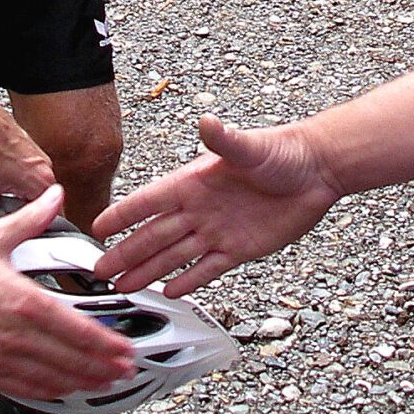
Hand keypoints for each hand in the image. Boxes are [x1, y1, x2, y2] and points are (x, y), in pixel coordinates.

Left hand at [0, 102, 56, 223]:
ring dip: (16, 198)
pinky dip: (12, 184)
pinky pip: (25, 176)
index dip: (36, 233)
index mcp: (42, 181)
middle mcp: (45, 168)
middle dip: (22, 215)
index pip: (52, 219)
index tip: (25, 238)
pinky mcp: (26, 150)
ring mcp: (37, 158)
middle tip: (5, 223)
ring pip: (31, 190)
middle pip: (40, 205)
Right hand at [0, 186, 135, 401]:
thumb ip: (30, 219)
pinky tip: (62, 389)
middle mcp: (14, 335)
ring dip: (81, 382)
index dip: (105, 344)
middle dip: (102, 367)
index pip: (75, 329)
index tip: (124, 349)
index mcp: (21, 301)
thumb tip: (54, 196)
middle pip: (69, 359)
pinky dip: (48, 390)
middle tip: (125, 370)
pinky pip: (23, 387)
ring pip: (50, 378)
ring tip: (104, 383)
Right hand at [91, 115, 339, 295]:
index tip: (97, 227)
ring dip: (148, 271)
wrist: (317, 172)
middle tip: (100, 270)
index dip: (123, 214)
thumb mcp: (250, 147)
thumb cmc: (283, 153)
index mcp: (194, 182)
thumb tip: (207, 122)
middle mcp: (200, 209)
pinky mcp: (239, 249)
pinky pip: (207, 269)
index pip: (149, 201)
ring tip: (123, 286)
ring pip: (174, 256)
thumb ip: (224, 139)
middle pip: (154, 235)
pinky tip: (168, 291)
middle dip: (126, 252)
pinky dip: (188, 281)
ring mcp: (217, 231)